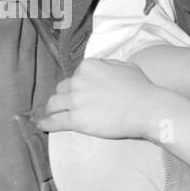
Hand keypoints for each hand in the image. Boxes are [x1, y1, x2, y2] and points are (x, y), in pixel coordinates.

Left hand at [38, 59, 165, 139]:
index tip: (82, 93)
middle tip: (69, 105)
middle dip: (65, 97)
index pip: (76, 74)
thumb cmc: (142, 88)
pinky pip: (55, 121)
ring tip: (51, 115)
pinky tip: (42, 126)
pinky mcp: (76, 119)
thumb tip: (100, 67)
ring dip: (52, 109)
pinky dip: (46, 123)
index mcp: (89, 65)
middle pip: (63, 88)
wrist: (147, 109)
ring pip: (54, 103)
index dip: (78, 85)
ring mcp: (76, 100)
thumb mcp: (125, 66)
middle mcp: (79, 80)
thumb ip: (108, 64)